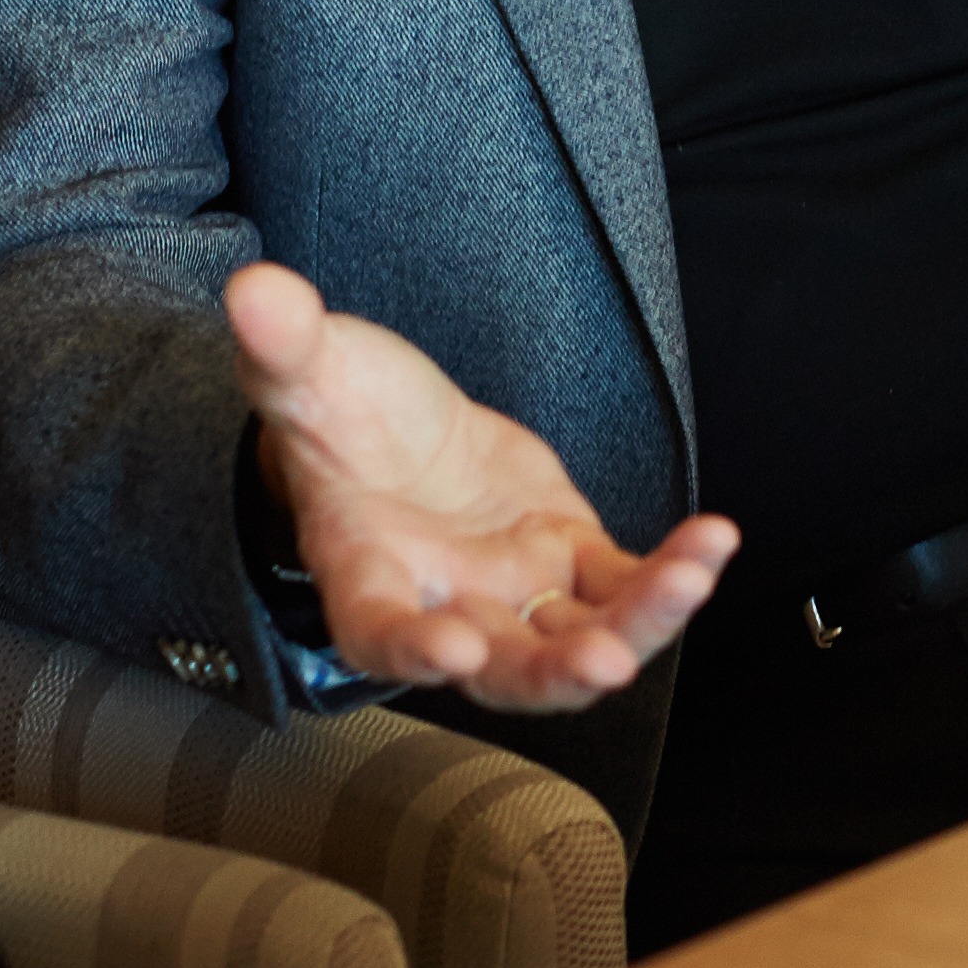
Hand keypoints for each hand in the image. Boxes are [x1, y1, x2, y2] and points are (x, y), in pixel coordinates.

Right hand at [230, 261, 736, 712]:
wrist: (391, 434)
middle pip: (503, 669)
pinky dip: (673, 574)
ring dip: (639, 625)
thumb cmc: (336, 415)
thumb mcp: (307, 371)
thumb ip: (285, 346)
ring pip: (579, 638)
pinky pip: (627, 582)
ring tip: (692, 577)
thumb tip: (253, 295)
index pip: (380, 631)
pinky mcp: (570, 558)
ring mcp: (515, 590)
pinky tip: (714, 542)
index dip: (412, 650)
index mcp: (368, 574)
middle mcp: (447, 603)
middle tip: (604, 664)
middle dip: (553, 673)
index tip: (451, 649)